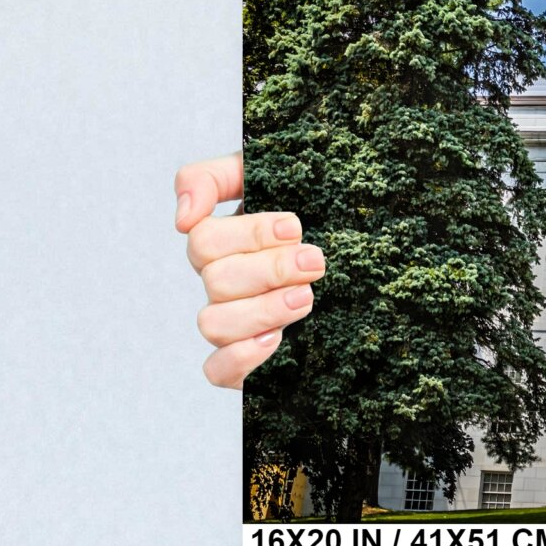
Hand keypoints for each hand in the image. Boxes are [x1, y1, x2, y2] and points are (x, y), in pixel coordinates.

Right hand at [176, 153, 323, 389]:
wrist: (362, 253)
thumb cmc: (313, 206)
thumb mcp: (265, 175)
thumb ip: (212, 178)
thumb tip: (182, 218)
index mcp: (223, 242)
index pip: (204, 240)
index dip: (249, 234)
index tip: (295, 226)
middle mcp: (223, 283)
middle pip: (216, 281)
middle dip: (270, 269)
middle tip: (315, 261)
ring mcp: (234, 322)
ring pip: (213, 324)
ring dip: (262, 310)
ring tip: (306, 298)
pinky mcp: (247, 360)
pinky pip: (216, 371)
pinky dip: (240, 357)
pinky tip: (276, 340)